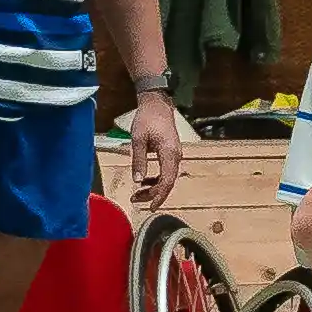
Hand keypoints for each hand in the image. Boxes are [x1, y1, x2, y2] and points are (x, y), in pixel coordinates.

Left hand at [124, 86, 190, 211]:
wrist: (157, 104)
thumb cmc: (146, 118)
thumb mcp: (138, 140)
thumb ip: (138, 161)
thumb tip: (138, 181)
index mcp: (169, 153)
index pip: (167, 181)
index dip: (159, 196)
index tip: (150, 207)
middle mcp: (176, 156)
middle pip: (168, 183)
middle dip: (153, 194)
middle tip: (136, 200)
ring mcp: (175, 154)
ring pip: (168, 178)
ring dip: (154, 188)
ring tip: (138, 194)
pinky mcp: (172, 153)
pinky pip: (167, 171)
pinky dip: (157, 179)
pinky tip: (146, 182)